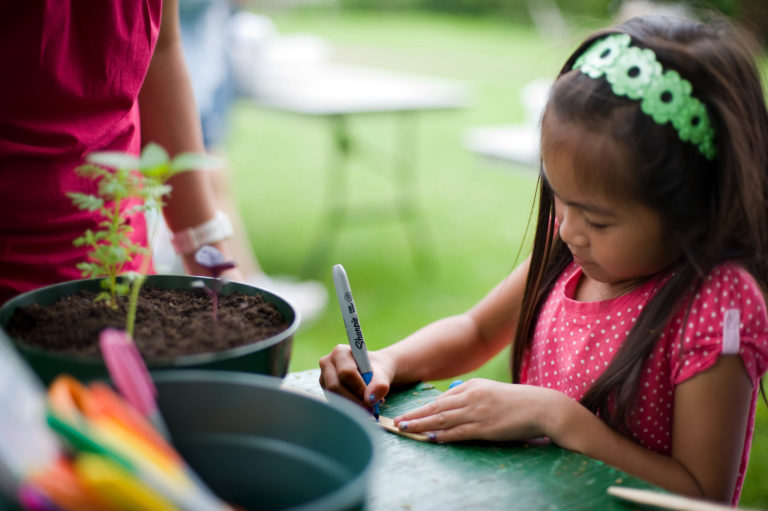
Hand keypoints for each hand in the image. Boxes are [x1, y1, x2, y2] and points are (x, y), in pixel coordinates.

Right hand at [318, 344, 393, 412]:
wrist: (374, 372)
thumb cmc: (377, 369)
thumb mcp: (383, 373)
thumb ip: (380, 384)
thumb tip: (371, 398)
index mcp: (340, 352)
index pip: (346, 372)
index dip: (359, 388)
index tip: (372, 399)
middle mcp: (327, 363)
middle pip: (336, 386)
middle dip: (355, 400)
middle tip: (371, 408)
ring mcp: (324, 377)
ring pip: (334, 396)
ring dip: (352, 405)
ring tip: (368, 406)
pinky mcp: (325, 389)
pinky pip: (334, 402)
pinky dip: (348, 407)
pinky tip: (361, 405)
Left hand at [394, 378, 563, 442]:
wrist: (542, 407)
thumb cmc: (518, 402)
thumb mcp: (492, 392)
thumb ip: (473, 397)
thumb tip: (454, 407)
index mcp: (473, 385)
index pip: (443, 397)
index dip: (423, 406)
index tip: (409, 412)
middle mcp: (472, 396)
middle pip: (436, 407)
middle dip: (415, 415)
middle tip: (397, 421)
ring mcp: (478, 412)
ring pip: (442, 419)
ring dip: (421, 425)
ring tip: (406, 429)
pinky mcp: (486, 427)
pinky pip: (459, 432)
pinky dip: (442, 435)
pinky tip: (430, 437)